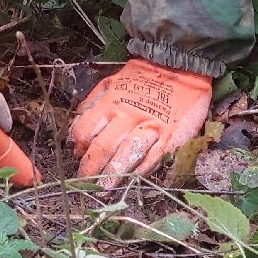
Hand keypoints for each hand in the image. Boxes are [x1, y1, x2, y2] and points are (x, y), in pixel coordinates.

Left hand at [70, 59, 211, 185]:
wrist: (180, 68)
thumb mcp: (112, 82)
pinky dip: (142, 171)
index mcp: (111, 103)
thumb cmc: (143, 77)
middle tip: (86, 182)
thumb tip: (78, 127)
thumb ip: (94, 103)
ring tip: (106, 190)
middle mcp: (128, 117)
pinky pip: (154, 159)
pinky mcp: (170, 137)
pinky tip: (133, 180)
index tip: (78, 156)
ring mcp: (150, 128)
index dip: (79, 146)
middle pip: (103, 148)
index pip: (85, 130)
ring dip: (114, 176)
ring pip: (127, 156)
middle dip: (91, 168)